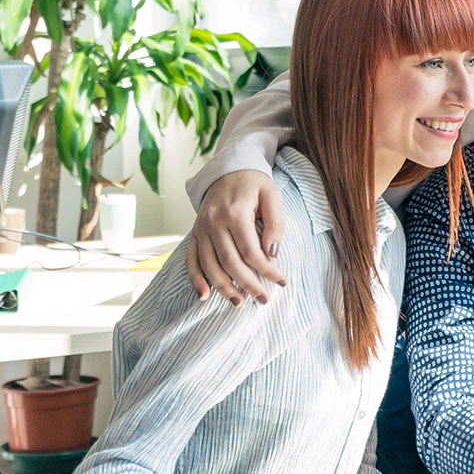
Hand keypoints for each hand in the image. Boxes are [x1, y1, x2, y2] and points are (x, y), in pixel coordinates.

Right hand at [185, 170, 286, 304]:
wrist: (227, 170)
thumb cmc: (254, 184)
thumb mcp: (272, 196)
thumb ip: (275, 223)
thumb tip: (272, 253)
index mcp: (234, 212)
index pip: (251, 251)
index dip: (267, 270)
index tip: (282, 281)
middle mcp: (214, 222)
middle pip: (230, 262)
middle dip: (248, 284)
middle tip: (264, 300)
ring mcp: (201, 228)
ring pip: (209, 265)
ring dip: (223, 287)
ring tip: (239, 303)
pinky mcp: (195, 233)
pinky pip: (191, 259)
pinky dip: (196, 278)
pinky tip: (204, 296)